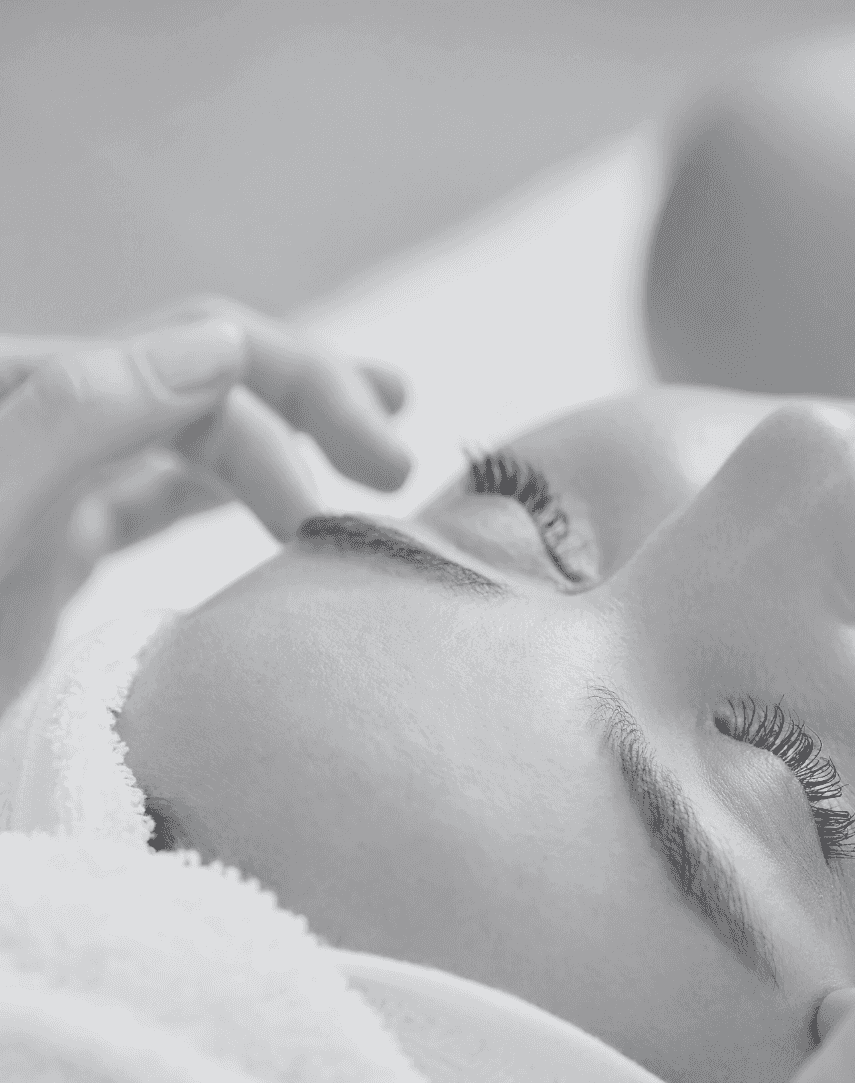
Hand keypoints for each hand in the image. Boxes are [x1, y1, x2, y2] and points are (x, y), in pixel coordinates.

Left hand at [0, 297, 410, 713]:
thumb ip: (73, 422)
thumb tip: (220, 347)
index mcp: (23, 395)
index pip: (195, 362)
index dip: (296, 406)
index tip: (369, 498)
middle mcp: (41, 423)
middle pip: (204, 374)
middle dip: (313, 400)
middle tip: (400, 467)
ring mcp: (46, 485)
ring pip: (194, 429)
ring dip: (292, 429)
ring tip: (382, 442)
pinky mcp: (53, 548)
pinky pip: (162, 496)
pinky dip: (237, 488)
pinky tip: (285, 499)